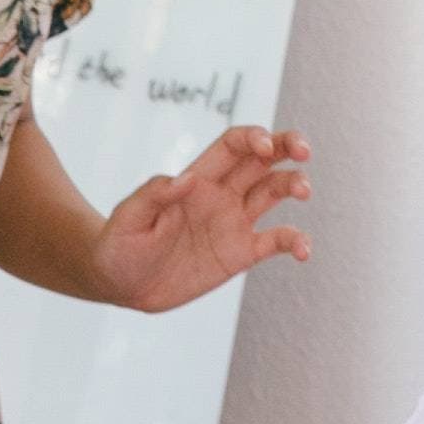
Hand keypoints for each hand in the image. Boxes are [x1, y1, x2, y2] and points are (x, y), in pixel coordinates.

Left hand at [92, 126, 309, 313]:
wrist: (119, 285)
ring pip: (274, 192)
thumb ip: (153, 195)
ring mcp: (233, 223)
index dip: (253, 138)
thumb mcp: (127, 218)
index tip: (266, 146)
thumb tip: (186, 180)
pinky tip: (304, 251)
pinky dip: (294, 241)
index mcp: (197, 180)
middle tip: (305, 151)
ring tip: (304, 191)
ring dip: (294, 184)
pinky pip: (275, 241)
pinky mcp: (240, 254)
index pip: (232, 146)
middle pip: (262, 160)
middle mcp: (221, 195)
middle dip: (287, 146)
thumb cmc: (118, 246)